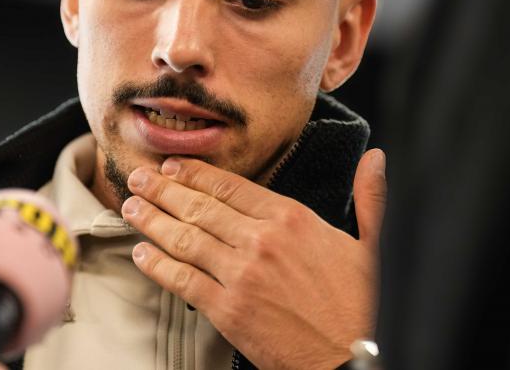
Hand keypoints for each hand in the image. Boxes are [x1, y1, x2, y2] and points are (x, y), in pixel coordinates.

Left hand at [121, 149, 386, 369]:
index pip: (231, 187)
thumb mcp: (373, 244)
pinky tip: (142, 253)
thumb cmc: (363, 303)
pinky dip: (159, 266)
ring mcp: (242, 275)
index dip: (195, 174)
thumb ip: (370, 196)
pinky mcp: (229, 311)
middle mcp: (262, 240)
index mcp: (292, 218)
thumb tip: (377, 158)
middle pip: (200, 207)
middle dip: (163, 189)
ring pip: (185, 239)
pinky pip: (184, 281)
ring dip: (153, 220)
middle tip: (138, 177)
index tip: (173, 165)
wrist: (353, 356)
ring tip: (132, 206)